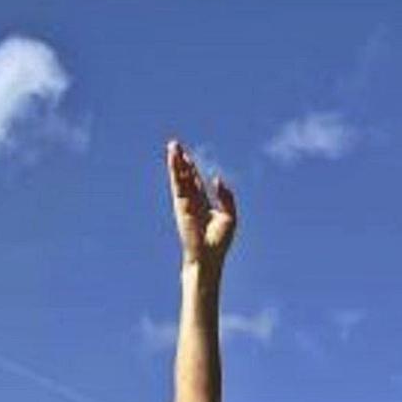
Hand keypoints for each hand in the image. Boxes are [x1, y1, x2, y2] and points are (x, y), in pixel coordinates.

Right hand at [166, 140, 236, 273]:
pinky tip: (175, 158)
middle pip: (185, 176)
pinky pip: (179, 183)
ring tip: (172, 145)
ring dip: (176, 161)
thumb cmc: (218, 242)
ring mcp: (185, 202)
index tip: (187, 156)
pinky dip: (176, 170)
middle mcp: (192, 201)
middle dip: (181, 161)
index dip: (192, 169)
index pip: (196, 182)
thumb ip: (226, 197)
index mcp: (203, 204)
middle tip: (174, 144)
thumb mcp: (229, 217)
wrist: (208, 257)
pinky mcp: (181, 204)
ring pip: (180, 177)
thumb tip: (217, 179)